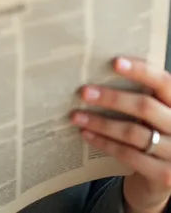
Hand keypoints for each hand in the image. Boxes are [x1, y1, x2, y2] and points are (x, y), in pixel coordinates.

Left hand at [71, 57, 170, 212]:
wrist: (162, 176)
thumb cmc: (152, 134)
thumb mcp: (154, 114)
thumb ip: (140, 95)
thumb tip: (99, 73)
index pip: (163, 82)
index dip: (141, 71)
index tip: (115, 62)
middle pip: (145, 107)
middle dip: (112, 98)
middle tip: (84, 93)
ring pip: (133, 132)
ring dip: (101, 123)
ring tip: (77, 116)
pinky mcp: (163, 175)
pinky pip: (128, 154)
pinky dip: (104, 143)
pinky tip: (86, 135)